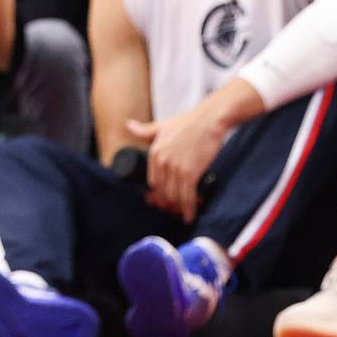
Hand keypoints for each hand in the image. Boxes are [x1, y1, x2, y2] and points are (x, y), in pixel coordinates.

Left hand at [126, 105, 229, 221]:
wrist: (208, 120)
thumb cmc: (187, 122)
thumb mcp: (162, 126)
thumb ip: (145, 130)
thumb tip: (128, 125)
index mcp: (154, 153)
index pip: (152, 182)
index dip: (157, 194)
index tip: (161, 202)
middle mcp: (162, 162)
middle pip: (163, 191)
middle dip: (168, 204)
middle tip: (173, 212)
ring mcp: (176, 168)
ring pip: (174, 196)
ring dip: (178, 209)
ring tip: (183, 215)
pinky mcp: (191, 173)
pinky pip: (187, 196)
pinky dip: (189, 209)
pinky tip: (190, 216)